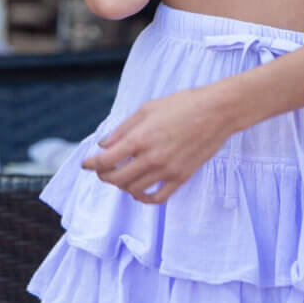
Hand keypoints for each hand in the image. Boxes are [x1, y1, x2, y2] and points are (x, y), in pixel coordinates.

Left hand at [80, 84, 233, 204]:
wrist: (217, 111)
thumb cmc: (183, 104)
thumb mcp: (147, 109)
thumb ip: (123, 129)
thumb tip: (103, 145)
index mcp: (140, 138)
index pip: (106, 160)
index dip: (91, 164)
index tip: (86, 164)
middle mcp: (151, 157)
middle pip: (117, 179)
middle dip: (104, 176)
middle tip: (103, 170)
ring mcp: (167, 170)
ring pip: (134, 190)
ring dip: (123, 185)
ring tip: (122, 176)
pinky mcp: (181, 177)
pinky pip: (158, 198)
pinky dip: (145, 198)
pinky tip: (141, 191)